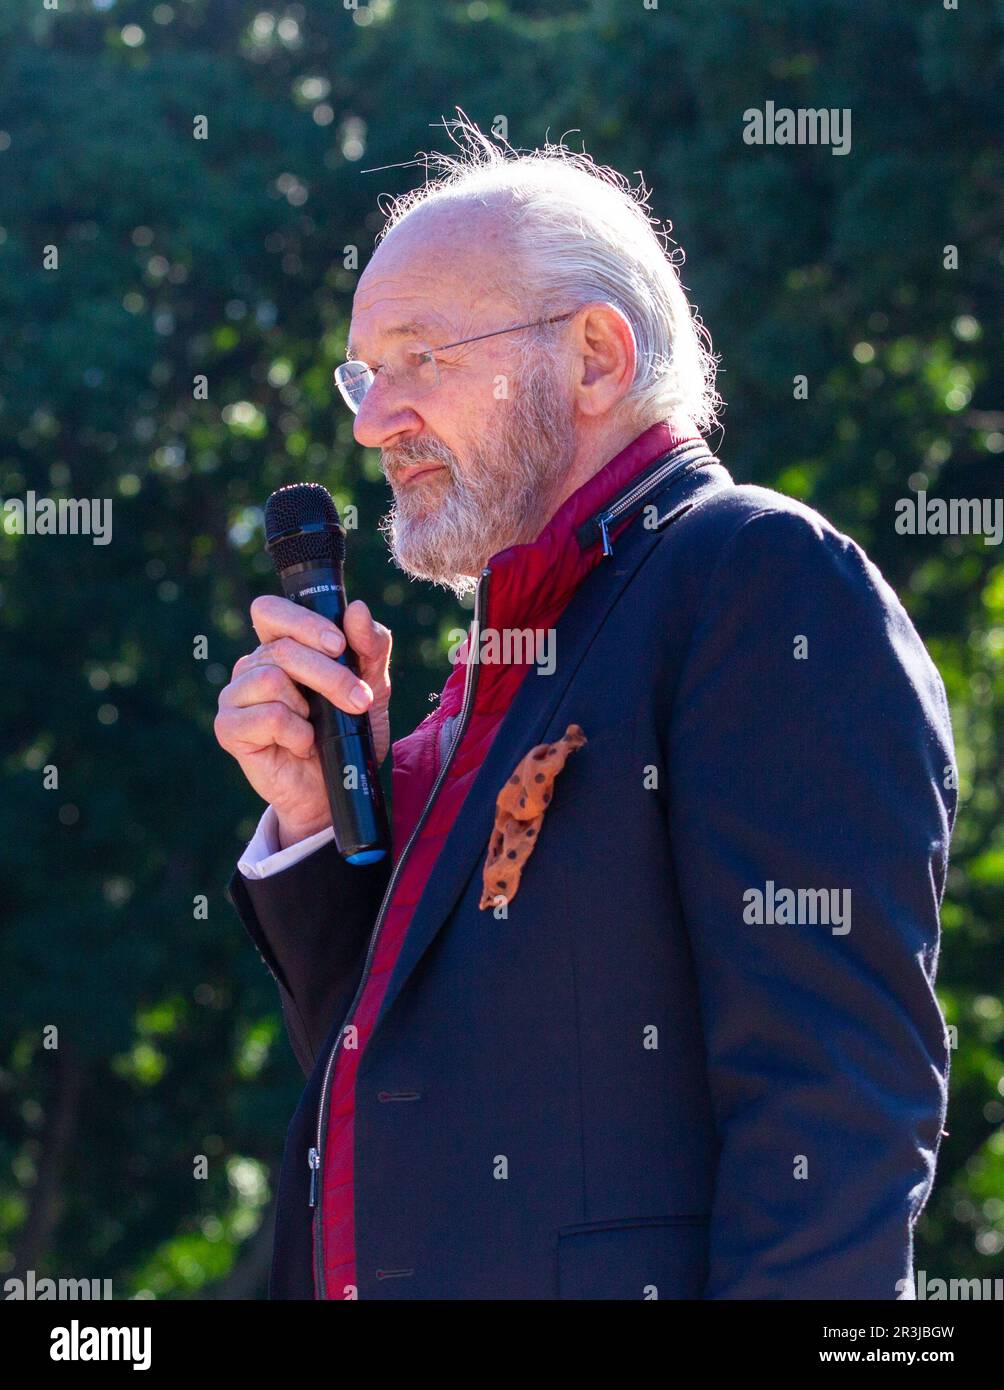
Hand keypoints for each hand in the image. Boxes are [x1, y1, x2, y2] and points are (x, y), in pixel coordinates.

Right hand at [215, 595, 391, 848]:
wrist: (337, 790)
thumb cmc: (348, 733)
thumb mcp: (373, 686)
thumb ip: (371, 646)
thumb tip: (357, 609)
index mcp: (278, 647)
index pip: (270, 611)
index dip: (302, 622)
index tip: (339, 645)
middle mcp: (251, 666)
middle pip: (281, 648)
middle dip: (329, 674)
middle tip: (358, 700)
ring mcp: (236, 697)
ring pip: (271, 678)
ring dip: (311, 706)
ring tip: (319, 728)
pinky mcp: (229, 729)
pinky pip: (267, 716)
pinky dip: (296, 733)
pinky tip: (302, 745)